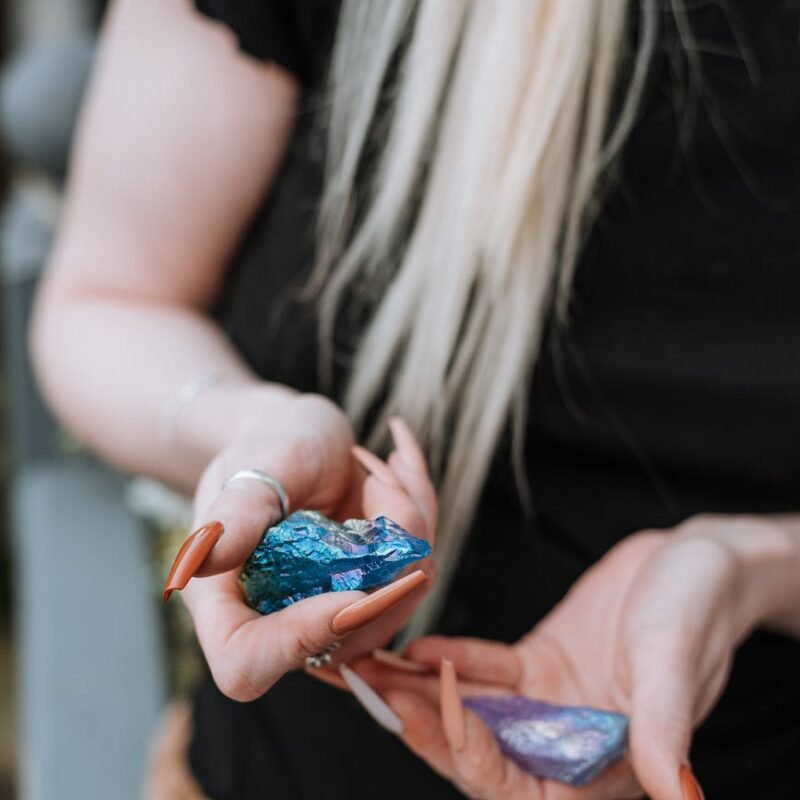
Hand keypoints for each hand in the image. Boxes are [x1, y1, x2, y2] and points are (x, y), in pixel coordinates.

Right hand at [165, 392, 436, 700]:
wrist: (300, 436)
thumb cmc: (266, 446)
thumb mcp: (250, 468)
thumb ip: (235, 516)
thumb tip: (198, 565)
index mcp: (227, 602)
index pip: (247, 664)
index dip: (298, 640)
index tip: (348, 591)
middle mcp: (282, 619)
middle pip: (345, 638)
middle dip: (384, 556)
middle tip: (379, 478)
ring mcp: (333, 610)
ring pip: (399, 602)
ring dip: (410, 524)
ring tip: (383, 469)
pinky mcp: (373, 592)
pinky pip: (419, 571)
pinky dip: (420, 516)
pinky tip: (397, 474)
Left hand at [357, 515, 797, 798]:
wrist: (695, 558)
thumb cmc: (698, 605)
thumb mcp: (676, 658)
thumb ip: (662, 724)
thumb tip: (677, 796)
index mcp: (612, 763)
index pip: (530, 789)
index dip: (477, 760)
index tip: (435, 712)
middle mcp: (574, 743)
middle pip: (488, 757)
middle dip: (430, 729)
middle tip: (378, 691)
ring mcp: (552, 705)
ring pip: (478, 714)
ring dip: (426, 695)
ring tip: (377, 668)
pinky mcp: (539, 665)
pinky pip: (487, 673)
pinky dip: (452, 662)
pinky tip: (420, 647)